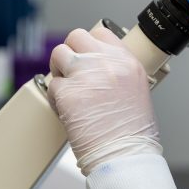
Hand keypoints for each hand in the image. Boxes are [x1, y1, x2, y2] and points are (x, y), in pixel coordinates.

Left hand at [48, 25, 161, 174]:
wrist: (125, 155)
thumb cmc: (133, 133)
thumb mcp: (137, 91)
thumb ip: (118, 73)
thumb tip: (99, 68)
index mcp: (127, 62)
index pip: (101, 33)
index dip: (89, 45)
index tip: (86, 57)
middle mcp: (107, 63)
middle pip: (76, 37)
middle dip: (70, 52)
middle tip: (70, 70)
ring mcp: (86, 75)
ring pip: (58, 53)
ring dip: (59, 70)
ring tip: (66, 88)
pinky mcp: (67, 92)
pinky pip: (52, 85)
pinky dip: (56, 98)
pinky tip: (67, 109)